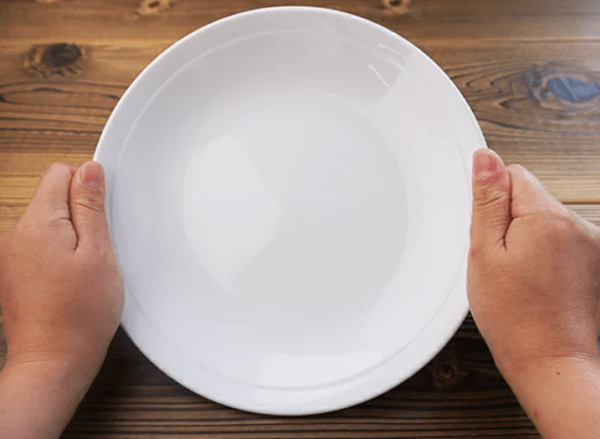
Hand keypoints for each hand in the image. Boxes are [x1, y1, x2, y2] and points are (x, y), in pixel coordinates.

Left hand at [0, 162, 122, 438]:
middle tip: (97, 249)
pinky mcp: (15, 273)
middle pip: (52, 198)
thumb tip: (89, 170)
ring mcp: (12, 255)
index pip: (59, 173)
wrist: (54, 362)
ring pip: (49, 224)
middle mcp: (15, 234)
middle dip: (81, 214)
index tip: (101, 215)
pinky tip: (73, 279)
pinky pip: (41, 246)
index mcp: (37, 223)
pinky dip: (60, 255)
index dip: (87, 187)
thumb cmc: (79, 314)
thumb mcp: (98, 253)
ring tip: (85, 268)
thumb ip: (91, 206)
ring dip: (72, 236)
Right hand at [468, 148, 599, 373]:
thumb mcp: (484, 252)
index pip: (513, 175)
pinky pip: (560, 242)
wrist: (549, 361)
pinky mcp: (595, 263)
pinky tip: (535, 282)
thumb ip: (487, 201)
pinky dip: (545, 255)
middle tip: (501, 260)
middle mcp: (579, 226)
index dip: (492, 202)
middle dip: (509, 222)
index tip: (489, 233)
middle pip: (531, 199)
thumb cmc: (513, 315)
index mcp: (548, 218)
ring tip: (519, 276)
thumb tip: (485, 158)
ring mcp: (592, 246)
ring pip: (545, 221)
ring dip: (528, 239)